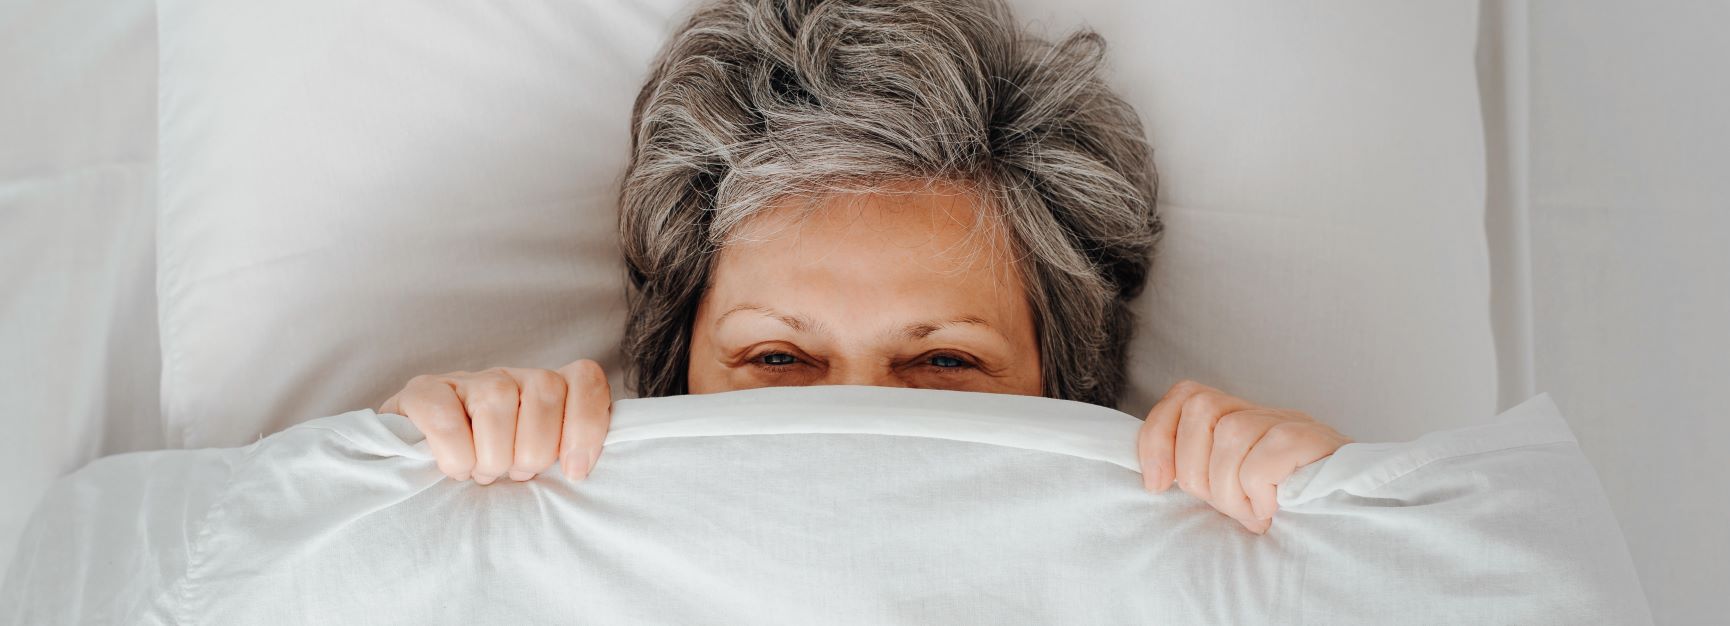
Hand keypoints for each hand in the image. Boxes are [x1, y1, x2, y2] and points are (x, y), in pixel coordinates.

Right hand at [379, 359, 612, 484]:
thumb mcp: (533, 467)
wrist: (414, 467)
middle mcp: (509, 378)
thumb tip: (584, 469)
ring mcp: (465, 381)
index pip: (585, 379)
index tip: (574, 471)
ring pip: (498, 402)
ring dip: (493, 456)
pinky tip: (455, 467)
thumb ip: (564, 457)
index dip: (587, 423)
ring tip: (482, 472)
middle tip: (511, 473)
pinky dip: (455, 453)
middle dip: (533, 450)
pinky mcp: (421, 392)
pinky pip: (446, 417)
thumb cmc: (488, 474)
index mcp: (545, 392)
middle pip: (545, 391)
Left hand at [1136, 380, 1349, 533]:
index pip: (1185, 396)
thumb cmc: (1290, 512)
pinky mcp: (1314, 439)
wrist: (1360, 517)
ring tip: (1251, 514)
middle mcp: (1264, 413)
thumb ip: (1203, 476)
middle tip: (1224, 505)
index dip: (1158, 436)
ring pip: (1231, 434)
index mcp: (1240, 420)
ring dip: (1230, 489)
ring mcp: (1291, 422)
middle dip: (1195, 470)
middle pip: (1200, 410)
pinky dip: (1258, 492)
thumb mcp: (1236, 493)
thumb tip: (1154, 480)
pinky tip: (1272, 510)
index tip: (1156, 484)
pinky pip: (1264, 459)